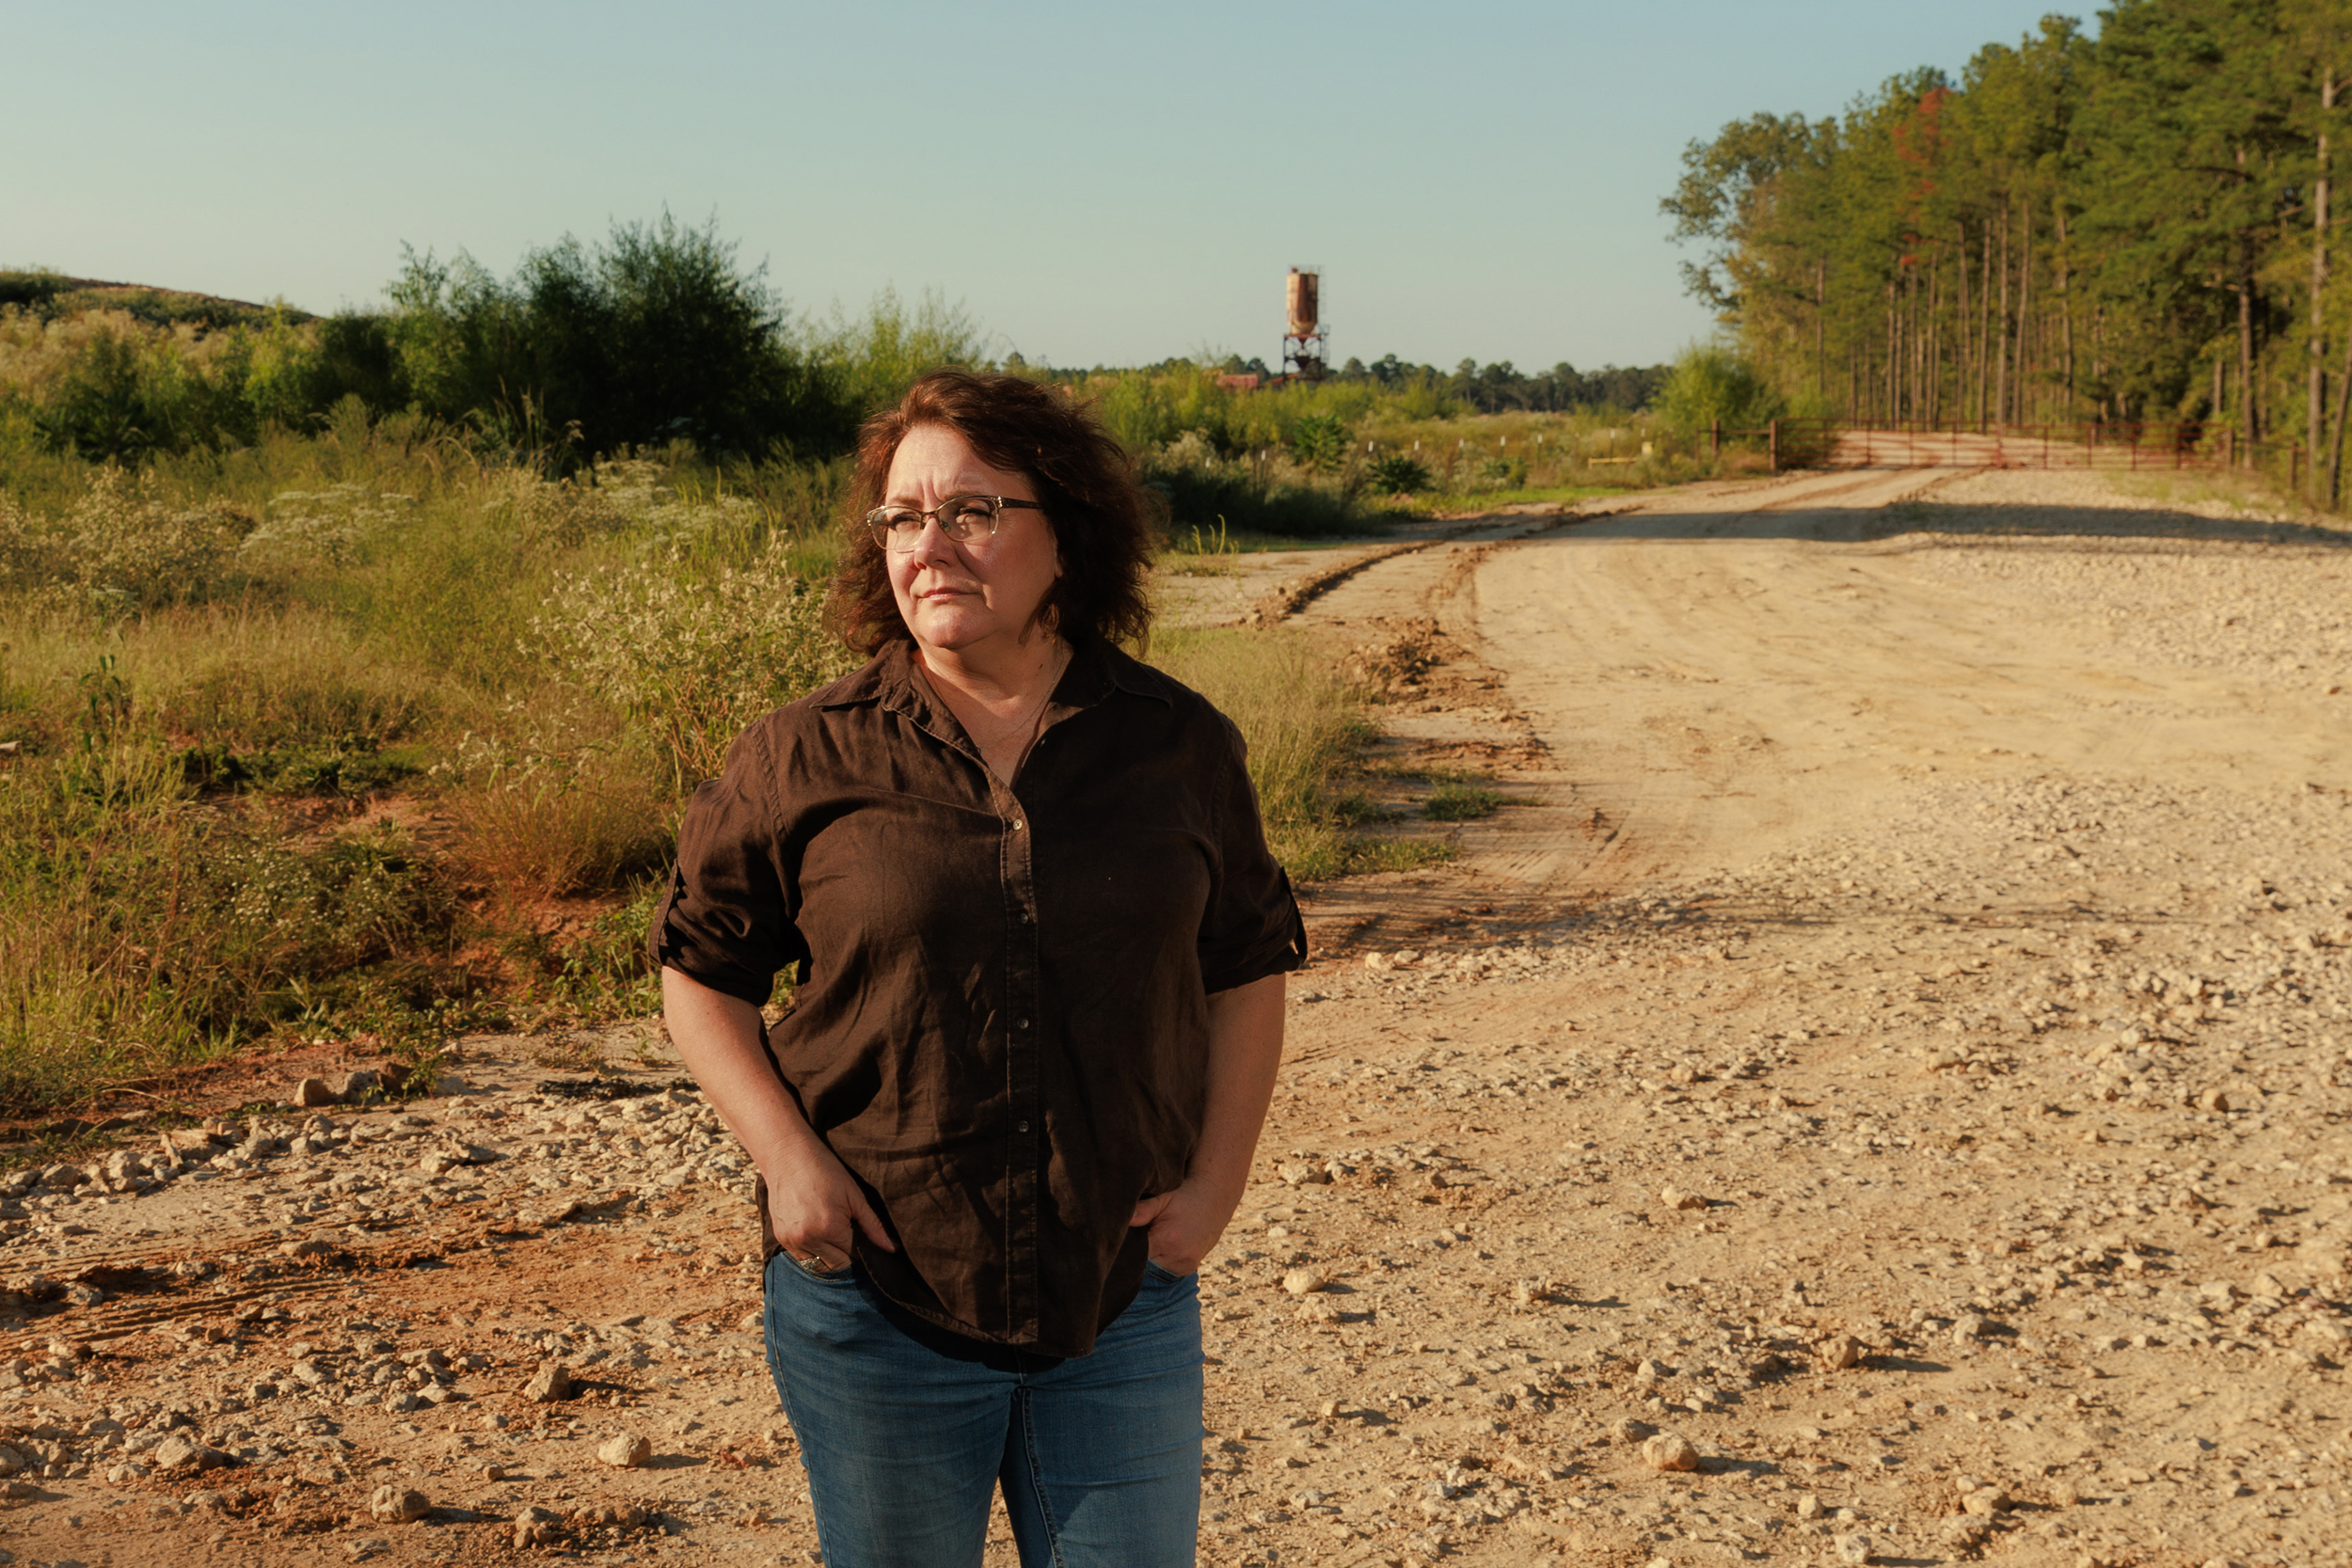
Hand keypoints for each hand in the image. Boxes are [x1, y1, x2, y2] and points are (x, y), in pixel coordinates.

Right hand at [761, 1131, 894, 1272]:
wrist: (788, 1155)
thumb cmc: (825, 1170)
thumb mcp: (854, 1195)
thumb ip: (873, 1226)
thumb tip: (892, 1249)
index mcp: (830, 1228)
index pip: (854, 1255)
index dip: (861, 1246)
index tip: (860, 1232)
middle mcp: (809, 1239)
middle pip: (838, 1265)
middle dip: (847, 1254)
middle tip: (848, 1231)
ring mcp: (792, 1240)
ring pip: (819, 1266)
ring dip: (829, 1256)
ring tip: (831, 1231)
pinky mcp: (781, 1238)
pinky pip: (802, 1258)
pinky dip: (812, 1251)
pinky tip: (815, 1230)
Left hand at [1129, 1178, 1240, 1276]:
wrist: (1213, 1204)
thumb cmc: (1183, 1198)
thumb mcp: (1163, 1198)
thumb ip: (1144, 1210)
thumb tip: (1125, 1220)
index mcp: (1168, 1239)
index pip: (1136, 1253)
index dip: (1129, 1245)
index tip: (1126, 1235)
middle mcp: (1177, 1257)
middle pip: (1143, 1262)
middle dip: (1139, 1251)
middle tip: (1143, 1233)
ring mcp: (1184, 1266)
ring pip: (1153, 1268)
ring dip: (1150, 1257)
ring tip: (1156, 1237)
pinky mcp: (1187, 1269)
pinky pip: (1165, 1269)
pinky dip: (1161, 1260)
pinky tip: (1164, 1245)